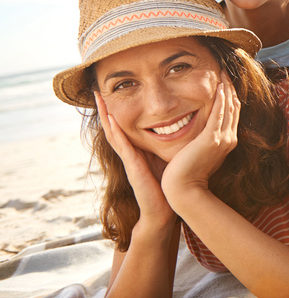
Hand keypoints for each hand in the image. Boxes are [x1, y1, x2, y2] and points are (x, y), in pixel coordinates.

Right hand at [95, 93, 175, 228]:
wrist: (167, 207)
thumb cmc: (169, 183)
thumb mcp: (168, 156)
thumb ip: (169, 143)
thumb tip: (180, 124)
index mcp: (138, 149)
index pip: (126, 125)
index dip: (118, 110)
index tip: (113, 92)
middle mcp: (130, 152)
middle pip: (114, 126)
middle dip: (106, 108)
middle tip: (98, 89)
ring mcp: (129, 159)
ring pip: (113, 133)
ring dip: (105, 115)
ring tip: (99, 98)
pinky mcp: (132, 166)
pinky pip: (121, 145)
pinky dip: (115, 132)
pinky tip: (110, 120)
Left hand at [161, 75, 239, 199]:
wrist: (184, 190)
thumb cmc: (186, 176)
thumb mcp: (198, 154)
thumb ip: (202, 141)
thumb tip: (199, 133)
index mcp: (227, 142)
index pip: (231, 113)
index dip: (229, 96)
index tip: (224, 82)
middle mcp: (229, 138)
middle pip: (234, 107)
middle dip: (230, 88)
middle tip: (226, 71)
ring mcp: (222, 138)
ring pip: (229, 107)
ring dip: (227, 88)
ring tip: (224, 73)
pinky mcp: (212, 138)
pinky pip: (219, 113)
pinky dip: (220, 98)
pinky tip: (219, 86)